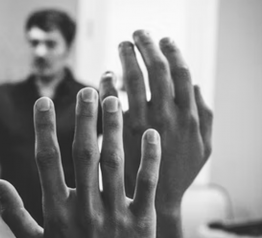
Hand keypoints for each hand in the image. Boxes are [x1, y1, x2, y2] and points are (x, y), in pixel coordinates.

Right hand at [0, 88, 161, 237]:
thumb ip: (14, 215)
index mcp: (57, 211)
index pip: (46, 160)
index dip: (43, 128)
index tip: (44, 101)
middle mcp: (85, 208)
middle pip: (83, 153)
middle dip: (84, 119)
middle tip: (86, 90)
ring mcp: (115, 216)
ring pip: (114, 162)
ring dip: (114, 128)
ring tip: (113, 98)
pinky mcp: (142, 224)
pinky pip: (146, 184)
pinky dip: (150, 158)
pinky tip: (151, 132)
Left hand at [99, 30, 212, 236]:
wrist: (155, 200)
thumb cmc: (180, 171)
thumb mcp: (204, 146)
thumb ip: (205, 114)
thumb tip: (195, 85)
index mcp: (190, 117)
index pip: (182, 73)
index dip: (173, 52)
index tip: (165, 40)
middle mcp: (167, 117)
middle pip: (156, 70)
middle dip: (148, 46)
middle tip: (139, 32)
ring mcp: (141, 125)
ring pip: (133, 81)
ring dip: (127, 58)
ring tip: (123, 45)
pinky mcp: (120, 133)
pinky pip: (111, 102)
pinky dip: (108, 84)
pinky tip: (106, 74)